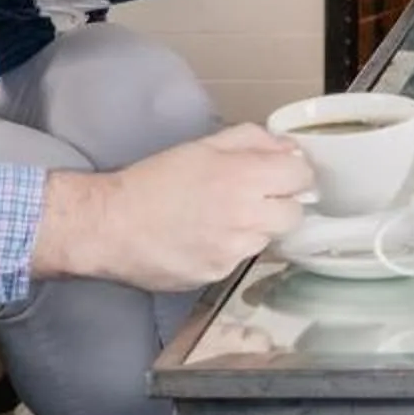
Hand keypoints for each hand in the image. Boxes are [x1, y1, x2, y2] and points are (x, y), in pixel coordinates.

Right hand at [35, 123, 314, 290]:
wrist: (111, 225)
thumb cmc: (155, 179)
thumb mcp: (203, 145)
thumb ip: (253, 140)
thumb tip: (289, 149)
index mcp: (246, 177)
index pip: (302, 178)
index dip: (295, 175)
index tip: (282, 175)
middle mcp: (247, 217)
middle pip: (295, 215)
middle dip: (281, 204)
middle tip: (256, 198)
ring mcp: (234, 251)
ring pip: (267, 239)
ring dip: (255, 227)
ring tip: (221, 217)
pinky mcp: (218, 274)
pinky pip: (240, 259)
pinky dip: (230, 248)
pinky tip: (204, 237)